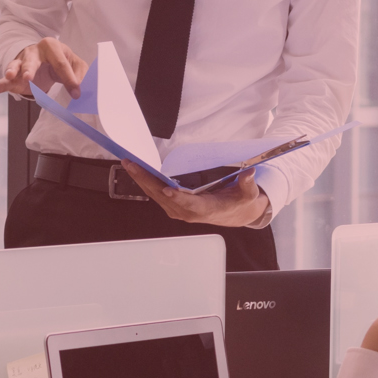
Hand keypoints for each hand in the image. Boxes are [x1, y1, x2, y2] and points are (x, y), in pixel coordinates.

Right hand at [0, 38, 87, 97]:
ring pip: (16, 66)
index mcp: (52, 46)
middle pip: (32, 60)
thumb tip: (81, 90)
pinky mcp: (13, 75)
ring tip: (11, 77)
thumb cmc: (62, 62)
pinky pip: (3, 81)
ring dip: (13, 71)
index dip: (69, 79)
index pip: (61, 63)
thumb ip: (80, 75)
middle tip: (29, 78)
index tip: (76, 93)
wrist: (46, 60)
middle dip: (30, 68)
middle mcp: (34, 51)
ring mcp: (21, 62)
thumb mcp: (76, 65)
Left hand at [119, 163, 271, 227]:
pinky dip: (145, 181)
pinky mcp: (173, 205)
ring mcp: (178, 209)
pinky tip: (136, 170)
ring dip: (141, 179)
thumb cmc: (239, 202)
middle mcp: (187, 212)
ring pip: (155, 195)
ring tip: (129, 163)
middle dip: (146, 180)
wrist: (234, 214)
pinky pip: (155, 194)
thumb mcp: (248, 194)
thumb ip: (247, 184)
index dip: (178, 198)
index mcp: (205, 210)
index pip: (189, 205)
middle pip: (163, 197)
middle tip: (133, 165)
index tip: (167, 190)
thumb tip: (249, 173)